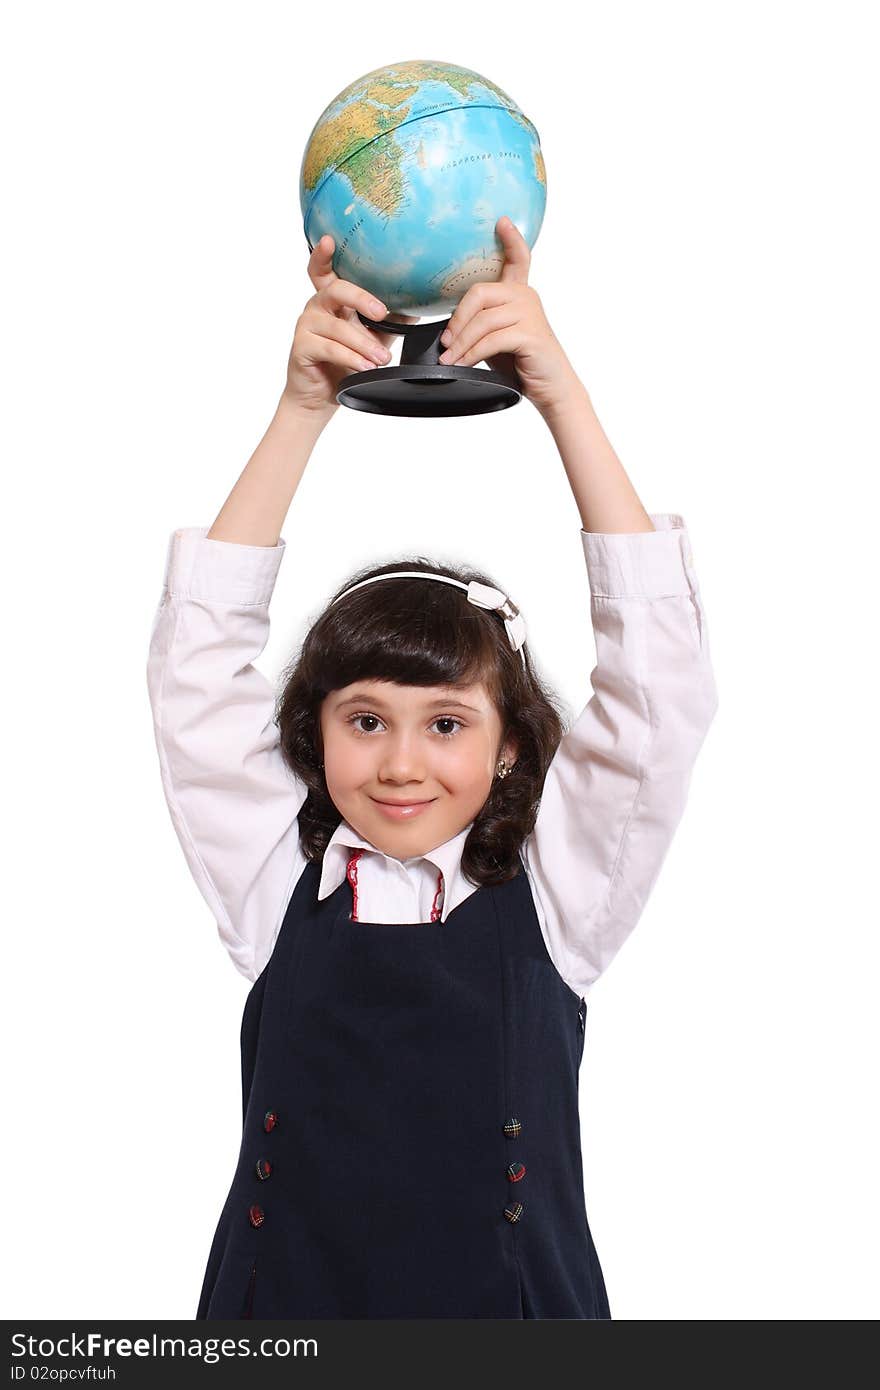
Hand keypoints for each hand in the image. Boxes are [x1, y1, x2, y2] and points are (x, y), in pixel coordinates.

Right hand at [282, 235, 420, 415]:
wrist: (322, 395)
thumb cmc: (345, 362)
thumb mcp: (374, 337)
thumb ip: (391, 320)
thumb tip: (420, 304)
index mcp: (332, 299)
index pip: (322, 271)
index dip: (323, 254)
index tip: (330, 240)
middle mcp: (316, 307)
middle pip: (335, 290)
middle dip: (361, 298)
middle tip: (382, 313)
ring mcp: (307, 326)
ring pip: (338, 327)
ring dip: (364, 343)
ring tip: (383, 357)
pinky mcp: (301, 348)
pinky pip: (330, 348)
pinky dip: (351, 358)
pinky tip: (365, 366)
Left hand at [437, 216, 577, 413]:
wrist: (552, 389)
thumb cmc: (522, 364)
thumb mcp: (497, 338)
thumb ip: (481, 323)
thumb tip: (447, 331)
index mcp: (520, 293)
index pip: (518, 258)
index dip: (511, 239)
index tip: (501, 221)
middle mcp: (527, 297)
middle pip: (480, 293)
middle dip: (457, 320)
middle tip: (445, 342)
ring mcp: (530, 314)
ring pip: (482, 321)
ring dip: (460, 344)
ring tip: (448, 360)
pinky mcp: (531, 334)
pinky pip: (491, 340)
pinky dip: (471, 354)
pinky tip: (462, 364)